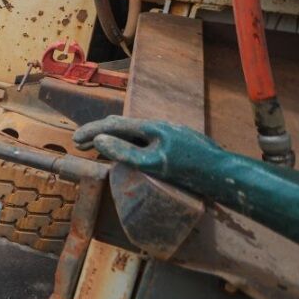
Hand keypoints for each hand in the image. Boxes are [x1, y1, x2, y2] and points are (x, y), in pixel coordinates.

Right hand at [73, 116, 221, 178]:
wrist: (223, 173)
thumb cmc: (189, 170)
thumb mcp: (152, 164)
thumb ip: (124, 152)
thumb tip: (99, 140)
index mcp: (150, 127)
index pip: (113, 125)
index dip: (92, 131)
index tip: (75, 140)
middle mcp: (158, 125)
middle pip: (122, 125)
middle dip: (99, 133)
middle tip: (81, 145)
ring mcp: (167, 133)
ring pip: (133, 131)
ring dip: (113, 138)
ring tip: (98, 147)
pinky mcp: (174, 142)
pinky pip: (144, 138)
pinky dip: (127, 143)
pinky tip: (127, 152)